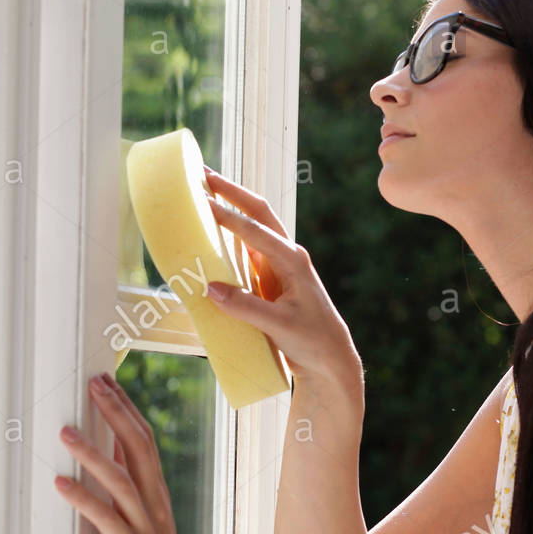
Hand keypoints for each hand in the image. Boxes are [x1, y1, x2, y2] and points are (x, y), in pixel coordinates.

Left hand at [54, 372, 195, 533]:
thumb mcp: (142, 520)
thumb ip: (128, 489)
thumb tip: (108, 454)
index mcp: (156, 493)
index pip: (142, 439)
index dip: (124, 408)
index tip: (105, 380)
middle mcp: (153, 503)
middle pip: (138, 447)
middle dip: (114, 413)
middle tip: (93, 383)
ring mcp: (144, 526)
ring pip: (120, 480)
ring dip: (91, 453)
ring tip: (64, 431)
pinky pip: (105, 520)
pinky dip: (82, 499)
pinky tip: (60, 483)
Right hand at [202, 164, 362, 388]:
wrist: (330, 359)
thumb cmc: (313, 340)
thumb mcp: (279, 326)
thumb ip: (246, 307)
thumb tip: (211, 288)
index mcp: (293, 260)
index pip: (256, 230)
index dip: (228, 216)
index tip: (203, 201)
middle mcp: (286, 256)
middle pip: (258, 213)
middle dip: (231, 192)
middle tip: (203, 174)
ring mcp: (278, 266)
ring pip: (251, 228)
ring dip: (230, 209)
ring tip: (203, 192)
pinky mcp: (269, 279)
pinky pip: (245, 251)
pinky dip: (228, 237)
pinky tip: (210, 232)